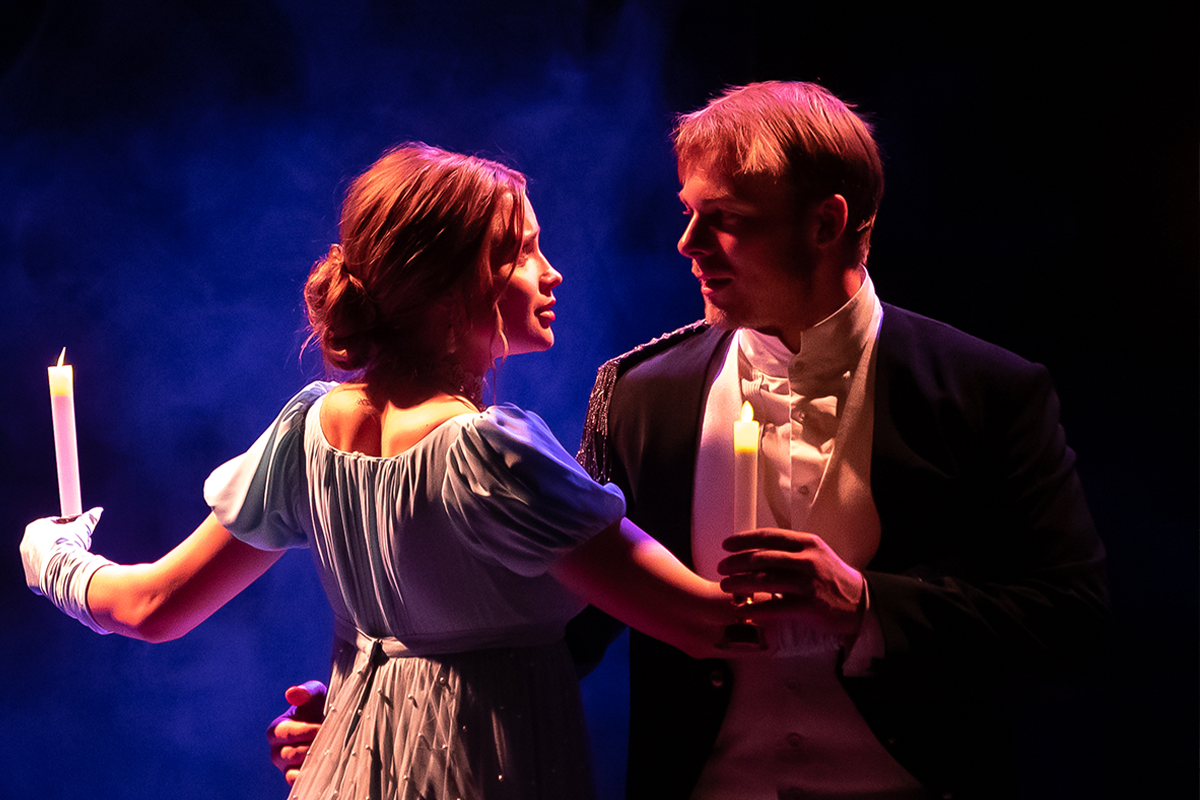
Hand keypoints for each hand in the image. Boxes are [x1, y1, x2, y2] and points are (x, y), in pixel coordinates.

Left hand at [21, 507, 102, 592]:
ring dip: (58, 558)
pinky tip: (66, 571)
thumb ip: (88, 519)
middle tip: (77, 546)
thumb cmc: (68, 545)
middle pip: (47, 542)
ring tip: (73, 559)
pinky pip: (45, 574)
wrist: (62, 568)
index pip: (52, 524)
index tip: (77, 531)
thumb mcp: (82, 528)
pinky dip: (55, 573)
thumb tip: (97, 511)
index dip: (67, 527)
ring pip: (46, 558)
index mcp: (35, 528)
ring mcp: (27, 563)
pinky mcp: (31, 579)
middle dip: (62, 543)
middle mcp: (26, 544)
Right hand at [268, 680, 326, 784]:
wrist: (336, 725)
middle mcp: (277, 751)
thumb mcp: (316, 694)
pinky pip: (299, 785)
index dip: (303, 731)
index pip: (283, 733)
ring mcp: (286, 768)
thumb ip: (306, 691)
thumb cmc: (322, 707)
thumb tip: (292, 693)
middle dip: (311, 747)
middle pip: (289, 754)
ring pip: (292, 772)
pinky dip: (312, 778)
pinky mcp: (298, 781)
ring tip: (329, 752)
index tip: (321, 727)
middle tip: (329, 740)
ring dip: (313, 762)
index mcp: (277, 730)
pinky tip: (327, 769)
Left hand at [717, 528, 865, 642]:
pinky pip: (776, 607)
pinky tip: (742, 610)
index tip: (726, 544)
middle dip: (736, 563)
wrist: (860, 602)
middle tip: (721, 568)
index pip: (769, 536)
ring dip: (740, 584)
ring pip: (765, 581)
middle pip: (763, 558)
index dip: (744, 539)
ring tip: (726, 586)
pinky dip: (756, 608)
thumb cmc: (832, 576)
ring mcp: (809, 583)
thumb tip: (756, 549)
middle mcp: (808, 560)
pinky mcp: (810, 606)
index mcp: (807, 543)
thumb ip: (790, 550)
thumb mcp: (816, 553)